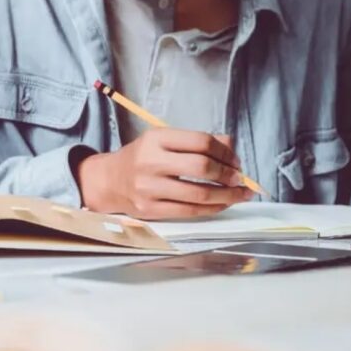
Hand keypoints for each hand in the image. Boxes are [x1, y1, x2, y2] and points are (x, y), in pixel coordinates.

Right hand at [77, 129, 252, 218]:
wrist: (109, 181)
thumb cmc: (142, 158)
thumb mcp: (163, 140)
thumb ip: (196, 142)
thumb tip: (231, 149)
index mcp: (156, 139)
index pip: (200, 142)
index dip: (225, 152)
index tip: (235, 161)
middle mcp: (150, 163)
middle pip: (201, 167)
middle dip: (228, 175)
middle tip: (240, 179)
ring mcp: (149, 188)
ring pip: (199, 194)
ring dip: (226, 195)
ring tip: (239, 194)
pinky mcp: (150, 210)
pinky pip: (189, 211)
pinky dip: (212, 208)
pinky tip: (222, 204)